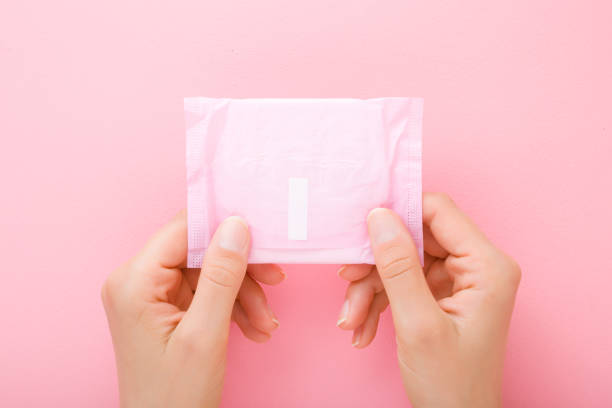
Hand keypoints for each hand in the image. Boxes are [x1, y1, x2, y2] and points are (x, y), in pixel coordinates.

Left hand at [102, 212, 282, 407]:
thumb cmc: (174, 397)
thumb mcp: (205, 335)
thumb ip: (222, 276)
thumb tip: (236, 225)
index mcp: (134, 281)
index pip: (184, 230)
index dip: (225, 228)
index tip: (262, 233)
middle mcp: (137, 281)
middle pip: (201, 252)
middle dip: (241, 271)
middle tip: (275, 281)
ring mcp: (152, 296)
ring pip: (210, 273)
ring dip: (243, 294)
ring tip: (265, 324)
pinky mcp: (167, 309)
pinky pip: (207, 292)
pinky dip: (234, 307)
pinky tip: (254, 329)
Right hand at [336, 193, 520, 406]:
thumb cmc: (451, 385)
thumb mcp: (418, 324)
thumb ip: (398, 267)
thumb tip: (379, 216)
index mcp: (487, 266)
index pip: (438, 211)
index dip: (398, 212)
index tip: (360, 226)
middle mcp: (477, 266)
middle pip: (414, 237)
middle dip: (376, 263)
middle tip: (348, 281)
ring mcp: (457, 280)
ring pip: (401, 261)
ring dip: (370, 288)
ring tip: (350, 319)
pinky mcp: (440, 295)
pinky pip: (401, 282)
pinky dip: (377, 301)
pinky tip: (362, 327)